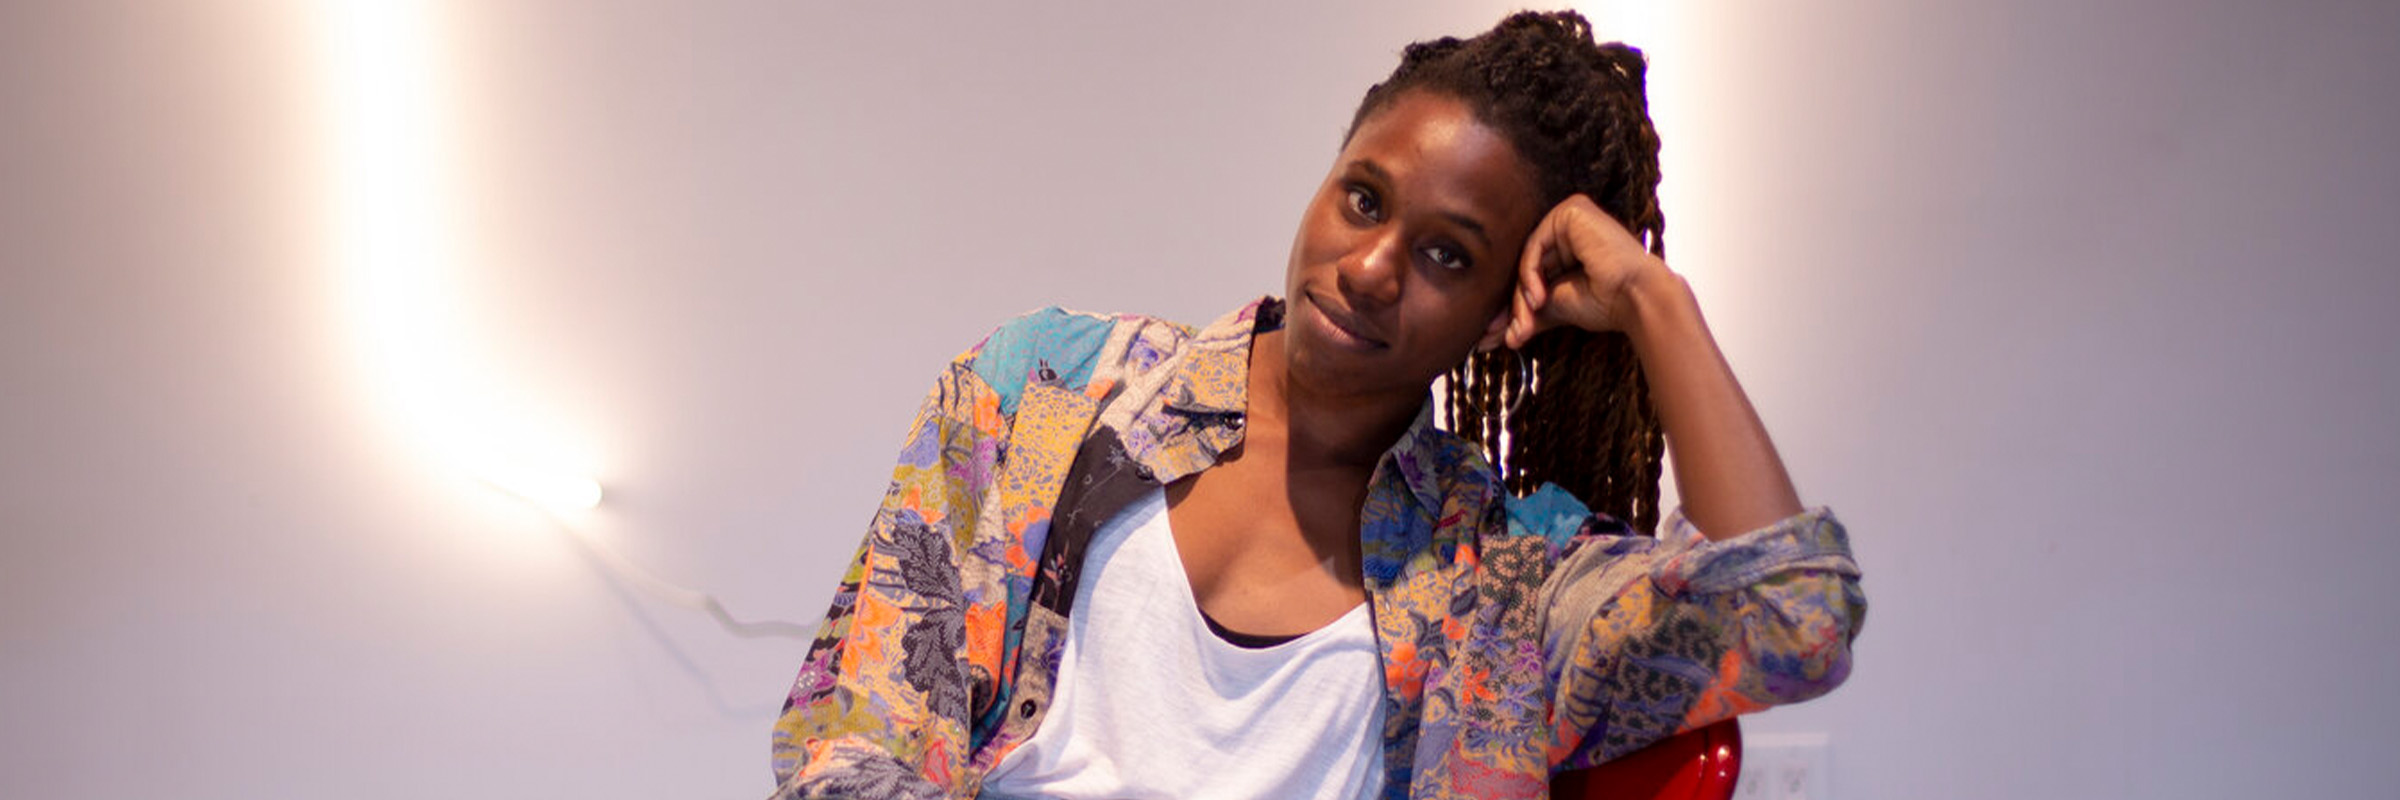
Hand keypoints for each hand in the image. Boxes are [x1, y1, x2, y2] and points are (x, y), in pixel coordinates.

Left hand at [1498, 194, 1670, 349]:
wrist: (1635, 298)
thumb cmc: (1606, 302)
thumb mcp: (1555, 307)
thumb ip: (1525, 314)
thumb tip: (1489, 336)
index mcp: (1564, 246)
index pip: (1528, 273)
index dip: (1514, 306)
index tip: (1499, 336)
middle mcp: (1565, 228)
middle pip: (1525, 267)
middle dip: (1516, 306)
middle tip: (1511, 335)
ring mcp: (1568, 217)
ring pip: (1527, 259)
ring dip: (1523, 296)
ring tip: (1528, 322)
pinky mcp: (1571, 211)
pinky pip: (1535, 245)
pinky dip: (1531, 274)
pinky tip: (1540, 297)